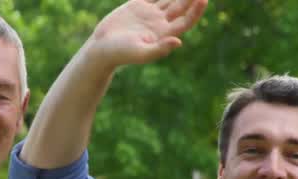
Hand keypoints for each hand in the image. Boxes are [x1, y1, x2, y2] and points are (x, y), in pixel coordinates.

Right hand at [86, 0, 207, 67]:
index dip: (196, 11)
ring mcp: (150, 14)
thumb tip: (179, 42)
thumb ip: (160, 49)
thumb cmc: (120, 54)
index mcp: (164, 34)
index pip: (186, 21)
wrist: (102, 48)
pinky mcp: (138, 6)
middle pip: (181, 6)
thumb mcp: (140, 53)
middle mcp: (160, 23)